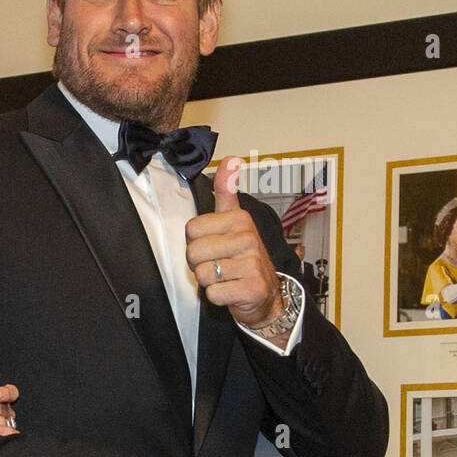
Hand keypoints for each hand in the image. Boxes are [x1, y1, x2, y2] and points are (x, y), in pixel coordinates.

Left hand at [185, 157, 281, 328]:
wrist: (265, 293)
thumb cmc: (243, 256)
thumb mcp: (234, 221)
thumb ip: (227, 192)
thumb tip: (230, 160)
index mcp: (240, 219)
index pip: (191, 230)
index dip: (196, 241)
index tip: (214, 244)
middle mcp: (248, 238)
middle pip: (193, 253)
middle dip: (199, 263)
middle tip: (219, 263)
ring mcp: (252, 264)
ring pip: (202, 274)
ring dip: (209, 280)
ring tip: (226, 276)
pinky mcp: (252, 289)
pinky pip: (213, 293)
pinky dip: (218, 296)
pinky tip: (232, 289)